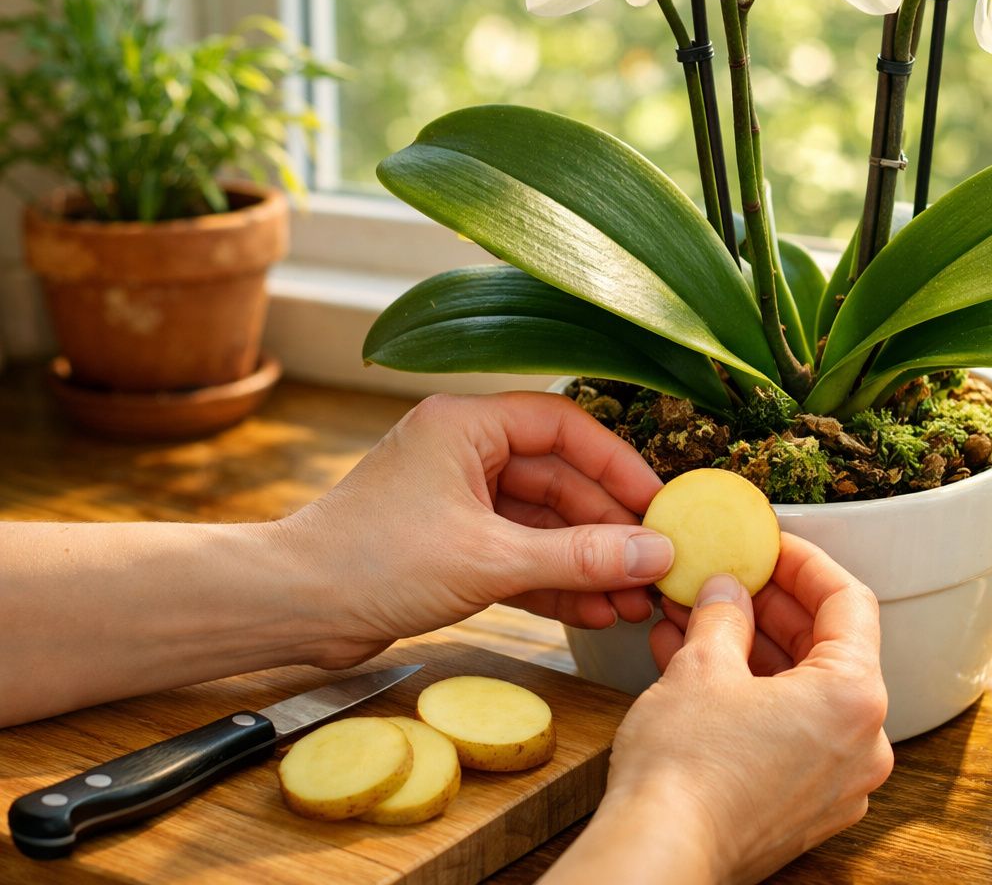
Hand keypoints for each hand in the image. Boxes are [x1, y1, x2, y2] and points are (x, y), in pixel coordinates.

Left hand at [279, 392, 671, 667]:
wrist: (289, 609)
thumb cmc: (371, 561)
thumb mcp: (490, 559)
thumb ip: (579, 556)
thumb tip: (656, 554)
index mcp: (465, 425)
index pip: (563, 426)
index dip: (616, 464)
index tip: (658, 504)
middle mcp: (463, 453)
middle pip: (559, 480)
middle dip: (607, 529)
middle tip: (654, 565)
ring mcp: (456, 501)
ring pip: (542, 524)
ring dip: (586, 562)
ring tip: (633, 600)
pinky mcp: (449, 546)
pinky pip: (518, 556)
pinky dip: (553, 582)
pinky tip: (594, 611)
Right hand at [545, 534, 893, 884]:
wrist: (660, 857)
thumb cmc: (685, 771)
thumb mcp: (701, 666)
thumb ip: (725, 615)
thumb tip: (728, 592)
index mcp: (855, 697)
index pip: (848, 602)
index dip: (804, 563)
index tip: (771, 546)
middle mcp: (863, 744)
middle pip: (828, 649)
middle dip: (771, 609)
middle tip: (730, 580)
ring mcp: (837, 783)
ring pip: (804, 693)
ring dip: (753, 653)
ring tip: (697, 622)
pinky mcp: (804, 809)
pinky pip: (790, 734)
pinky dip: (753, 699)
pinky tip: (698, 672)